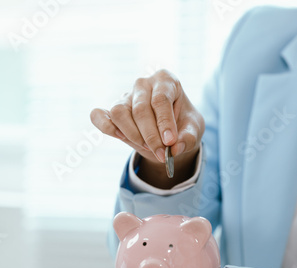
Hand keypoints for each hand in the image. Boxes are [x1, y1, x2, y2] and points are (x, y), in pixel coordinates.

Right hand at [90, 69, 204, 187]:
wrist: (170, 134)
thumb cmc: (183, 125)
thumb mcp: (194, 131)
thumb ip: (188, 138)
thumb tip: (175, 149)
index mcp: (165, 80)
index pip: (160, 100)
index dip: (164, 123)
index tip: (170, 142)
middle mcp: (143, 84)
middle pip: (140, 109)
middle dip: (151, 136)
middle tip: (162, 154)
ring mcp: (126, 97)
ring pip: (119, 113)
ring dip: (132, 134)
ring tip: (147, 147)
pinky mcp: (112, 112)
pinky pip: (99, 116)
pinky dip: (104, 126)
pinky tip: (119, 137)